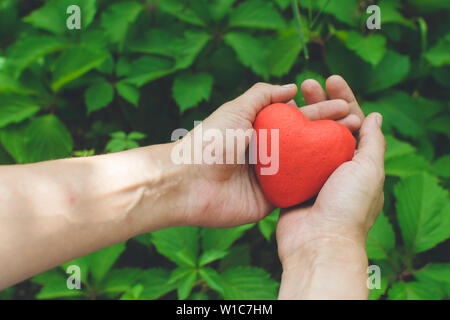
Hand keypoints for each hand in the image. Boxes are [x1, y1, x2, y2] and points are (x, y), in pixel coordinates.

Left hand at [175, 79, 362, 227]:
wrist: (189, 182)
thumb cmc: (210, 142)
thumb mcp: (236, 109)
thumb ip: (263, 96)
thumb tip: (291, 88)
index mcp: (261, 131)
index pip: (298, 119)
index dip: (321, 111)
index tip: (345, 106)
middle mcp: (269, 153)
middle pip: (306, 141)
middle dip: (332, 131)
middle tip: (357, 123)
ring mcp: (271, 178)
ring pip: (306, 165)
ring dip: (329, 156)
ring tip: (355, 143)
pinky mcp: (271, 200)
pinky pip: (298, 190)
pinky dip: (317, 182)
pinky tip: (340, 172)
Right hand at [276, 76, 385, 298]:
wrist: (318, 242)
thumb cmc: (348, 206)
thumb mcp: (369, 170)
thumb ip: (373, 142)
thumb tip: (376, 116)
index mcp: (359, 163)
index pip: (353, 122)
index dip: (344, 98)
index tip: (331, 79)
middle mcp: (336, 167)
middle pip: (328, 126)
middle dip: (320, 102)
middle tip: (308, 83)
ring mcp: (312, 176)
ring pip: (306, 139)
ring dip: (299, 117)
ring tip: (288, 98)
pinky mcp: (292, 184)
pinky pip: (287, 157)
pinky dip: (283, 140)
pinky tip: (275, 123)